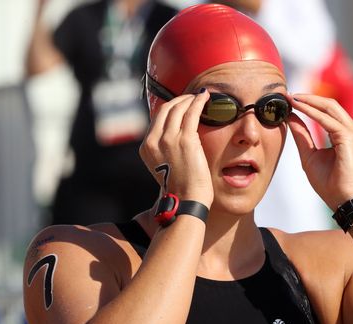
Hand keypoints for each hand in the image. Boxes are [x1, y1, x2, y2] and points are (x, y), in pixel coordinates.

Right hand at [140, 90, 213, 205]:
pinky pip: (192, 112)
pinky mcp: (185, 140)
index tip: (182, 104)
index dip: (170, 108)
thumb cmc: (181, 188)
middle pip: (166, 110)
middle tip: (191, 97)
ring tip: (200, 96)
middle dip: (180, 100)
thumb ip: (166, 150)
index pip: (157, 119)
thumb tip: (177, 136)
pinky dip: (198, 102)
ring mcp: (169, 139)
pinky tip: (205, 97)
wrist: (186, 199)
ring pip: (178, 108)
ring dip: (190, 99)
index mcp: (147, 147)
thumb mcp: (165, 166)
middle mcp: (154, 141)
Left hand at [287, 94, 352, 209]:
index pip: (327, 111)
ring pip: (330, 108)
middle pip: (330, 105)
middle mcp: (352, 130)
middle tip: (288, 95)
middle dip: (308, 98)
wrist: (342, 200)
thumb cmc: (329, 183)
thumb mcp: (309, 155)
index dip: (309, 103)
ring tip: (291, 99)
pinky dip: (312, 113)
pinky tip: (299, 109)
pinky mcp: (349, 138)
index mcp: (345, 134)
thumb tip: (291, 117)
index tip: (289, 100)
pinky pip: (328, 120)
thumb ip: (302, 135)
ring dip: (309, 101)